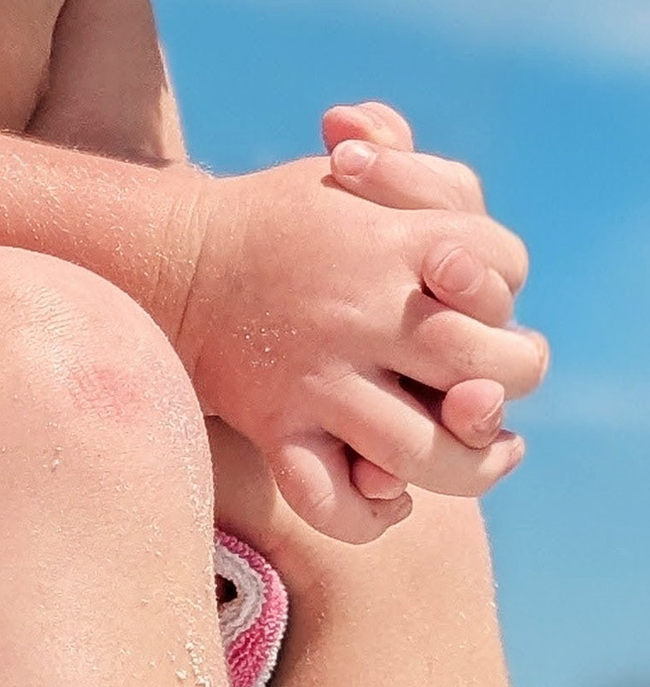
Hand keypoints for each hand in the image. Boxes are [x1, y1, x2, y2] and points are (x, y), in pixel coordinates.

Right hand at [176, 153, 547, 543]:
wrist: (176, 258)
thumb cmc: (283, 219)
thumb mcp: (359, 172)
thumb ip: (430, 181)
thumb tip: (463, 244)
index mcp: (391, 240)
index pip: (502, 263)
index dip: (504, 282)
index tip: (477, 295)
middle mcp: (363, 311)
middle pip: (488, 366)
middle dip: (510, 376)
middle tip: (493, 382)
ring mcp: (318, 376)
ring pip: (426, 452)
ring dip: (471, 464)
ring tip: (485, 454)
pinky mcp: (275, 424)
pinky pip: (332, 499)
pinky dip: (370, 514)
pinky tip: (392, 495)